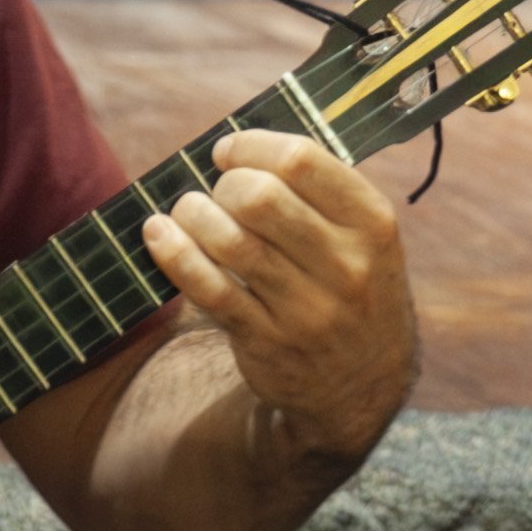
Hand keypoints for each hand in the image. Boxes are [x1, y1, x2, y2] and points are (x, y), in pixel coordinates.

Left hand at [142, 131, 419, 463]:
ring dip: (193, 215)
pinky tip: (158, 234)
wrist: (362, 385)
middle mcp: (346, 266)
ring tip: (187, 212)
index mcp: (373, 224)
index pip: (302, 160)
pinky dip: (174, 254)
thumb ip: (318, 191)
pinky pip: (208, 289)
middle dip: (223, 184)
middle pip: (260, 198)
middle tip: (217, 193)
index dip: (251, 146)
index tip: (229, 152)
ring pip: (229, 242)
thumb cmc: (351, 286)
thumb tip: (238, 144)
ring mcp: (307, 310)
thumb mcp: (364, 238)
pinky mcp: (267, 343)